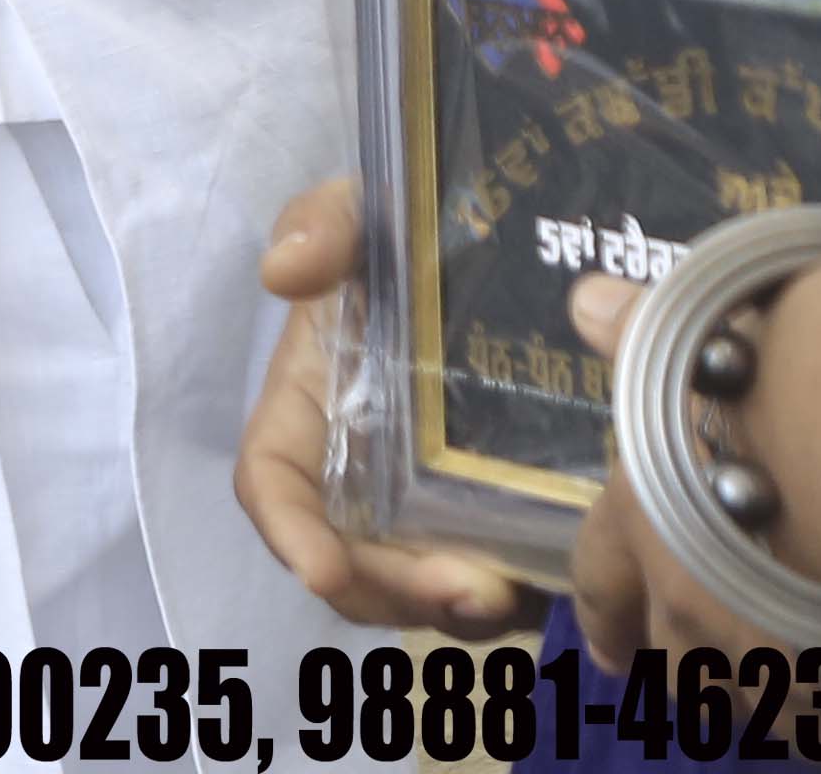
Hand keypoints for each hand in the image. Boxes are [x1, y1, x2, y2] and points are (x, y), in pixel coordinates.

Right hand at [229, 180, 531, 631]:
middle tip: (469, 588)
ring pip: (419, 584)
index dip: (288, 532)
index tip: (322, 570)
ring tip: (510, 595)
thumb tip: (284, 271)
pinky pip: (489, 580)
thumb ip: (323, 222)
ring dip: (454, 608)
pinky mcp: (490, 519)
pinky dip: (509, 600)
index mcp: (310, 406)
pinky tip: (546, 583)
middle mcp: (356, 470)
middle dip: (393, 590)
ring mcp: (423, 503)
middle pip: (347, 558)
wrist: (506, 252)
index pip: (274, 481)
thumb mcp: (364, 211)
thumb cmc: (412, 235)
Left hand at [561, 244, 820, 651]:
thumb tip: (588, 305)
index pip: (602, 572)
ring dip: (770, 684)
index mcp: (642, 509)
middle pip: (676, 650)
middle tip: (705, 667)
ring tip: (799, 674)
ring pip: (756, 695)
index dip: (606, 609)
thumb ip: (647, 338)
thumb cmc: (801, 365)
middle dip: (688, 654)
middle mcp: (689, 594)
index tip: (607, 645)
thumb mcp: (710, 335)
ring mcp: (766, 650)